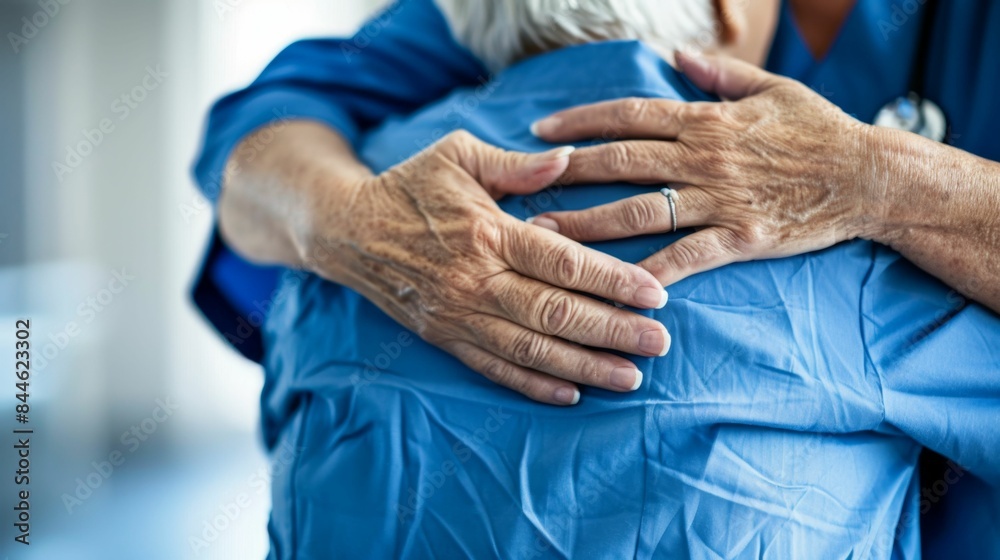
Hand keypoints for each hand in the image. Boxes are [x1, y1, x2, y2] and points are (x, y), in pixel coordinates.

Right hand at [300, 130, 670, 404]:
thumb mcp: (458, 155)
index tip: (656, 295)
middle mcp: (475, 280)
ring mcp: (458, 314)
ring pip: (530, 349)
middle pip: (555, 313)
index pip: (563, 262)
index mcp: (487, 231)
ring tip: (630, 377)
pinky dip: (533, 384)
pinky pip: (494, 367)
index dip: (613, 281)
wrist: (346, 230)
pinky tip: (571, 393)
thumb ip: (515, 164)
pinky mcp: (445, 337)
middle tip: (660, 344)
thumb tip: (568, 161)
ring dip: (584, 366)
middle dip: (613, 331)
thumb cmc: (410, 186)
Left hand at [528, 52, 883, 284]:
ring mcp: (721, 198)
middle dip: (566, 174)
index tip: (541, 132)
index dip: (580, 122)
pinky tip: (617, 289)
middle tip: (521, 188)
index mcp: (706, 120)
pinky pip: (686, 257)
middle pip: (621, 162)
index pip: (629, 115)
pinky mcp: (741, 237)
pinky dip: (651, 273)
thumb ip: (719, 74)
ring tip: (545, 237)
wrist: (870, 176)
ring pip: (641, 211)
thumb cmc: (821, 129)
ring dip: (588, 225)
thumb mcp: (771, 89)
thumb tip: (677, 57)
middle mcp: (704, 156)